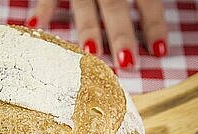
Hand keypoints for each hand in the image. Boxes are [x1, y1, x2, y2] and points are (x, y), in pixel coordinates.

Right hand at [25, 0, 167, 68]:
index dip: (154, 26)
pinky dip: (44, 8)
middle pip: (116, 5)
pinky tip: (38, 26)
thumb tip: (156, 6)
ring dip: (88, 28)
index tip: (160, 51)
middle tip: (127, 62)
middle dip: (121, 34)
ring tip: (93, 52)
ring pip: (84, 3)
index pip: (148, 0)